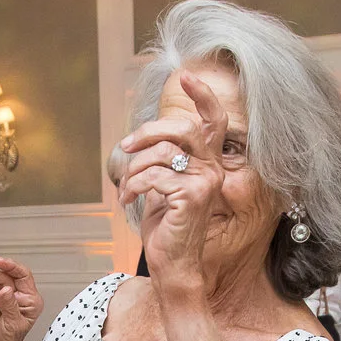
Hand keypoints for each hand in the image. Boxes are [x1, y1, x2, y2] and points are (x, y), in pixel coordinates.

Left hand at [112, 72, 226, 288]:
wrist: (173, 264)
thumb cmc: (167, 226)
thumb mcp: (164, 186)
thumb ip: (162, 159)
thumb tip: (141, 137)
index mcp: (209, 163)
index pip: (214, 121)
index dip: (202, 95)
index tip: (185, 76)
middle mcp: (213, 169)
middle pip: (181, 128)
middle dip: (147, 132)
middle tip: (126, 146)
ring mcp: (206, 182)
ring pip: (161, 153)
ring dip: (133, 169)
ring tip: (126, 188)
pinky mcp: (193, 196)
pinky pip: (154, 176)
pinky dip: (133, 186)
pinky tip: (128, 200)